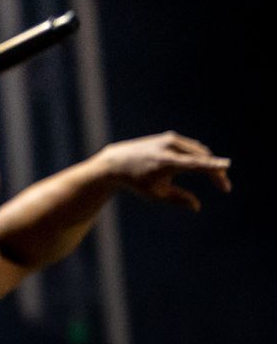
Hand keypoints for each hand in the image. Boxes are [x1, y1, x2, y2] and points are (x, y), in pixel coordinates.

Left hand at [99, 131, 231, 210]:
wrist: (116, 162)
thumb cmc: (136, 182)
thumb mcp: (155, 195)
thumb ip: (177, 199)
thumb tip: (197, 206)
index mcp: (165, 162)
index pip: (193, 163)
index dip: (211, 165)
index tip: (227, 165)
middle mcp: (168, 147)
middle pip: (202, 158)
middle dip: (216, 172)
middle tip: (224, 187)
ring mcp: (169, 140)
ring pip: (199, 151)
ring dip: (209, 163)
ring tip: (217, 180)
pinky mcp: (169, 137)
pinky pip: (192, 147)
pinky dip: (201, 156)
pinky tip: (204, 166)